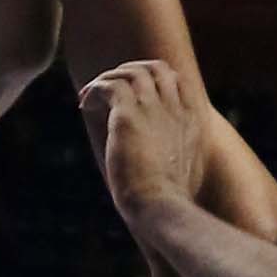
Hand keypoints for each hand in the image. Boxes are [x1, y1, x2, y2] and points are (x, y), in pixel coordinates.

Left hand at [79, 51, 213, 227]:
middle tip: (108, 87)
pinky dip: (94, 91)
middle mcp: (176, 108)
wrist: (163, 207)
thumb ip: (181, 156)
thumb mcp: (188, 173)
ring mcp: (154, 109)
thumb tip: (173, 163)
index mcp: (192, 120)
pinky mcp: (128, 116)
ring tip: (90, 95)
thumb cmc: (171, 202)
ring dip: (108, 79)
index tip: (133, 92)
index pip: (175, 79)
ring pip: (130, 73)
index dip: (152, 78)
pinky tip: (83, 106)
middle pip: (154, 68)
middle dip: (129, 71)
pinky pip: (109, 86)